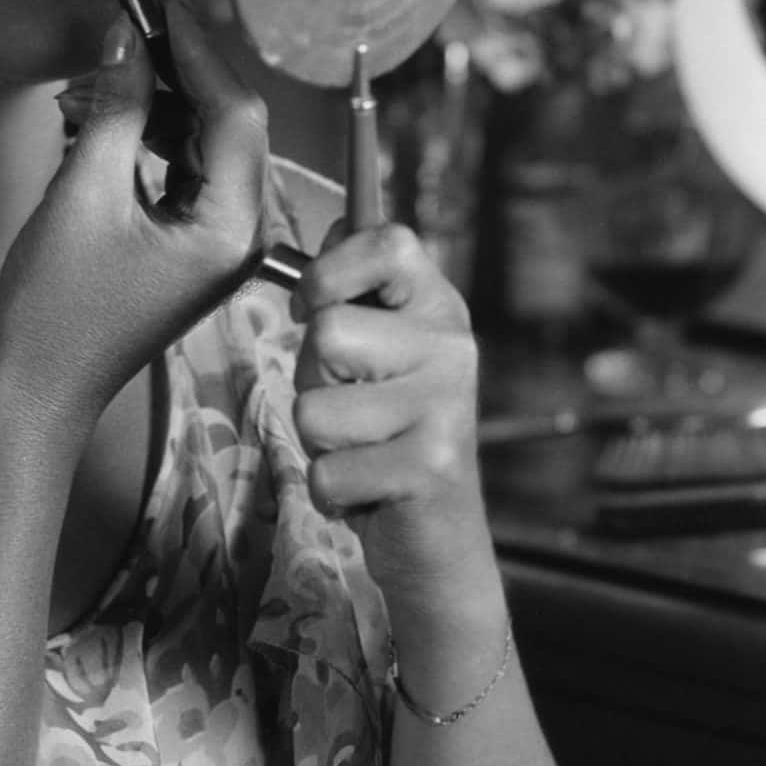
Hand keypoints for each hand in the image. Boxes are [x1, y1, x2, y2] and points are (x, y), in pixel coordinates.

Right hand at [0, 4, 269, 426]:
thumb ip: (118, 108)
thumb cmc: (58, 307)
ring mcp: (222, 242)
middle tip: (130, 25)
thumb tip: (126, 38)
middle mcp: (243, 235)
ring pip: (209, 142)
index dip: (200, 51)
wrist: (41, 387)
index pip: (237, 113)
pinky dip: (157, 136)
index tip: (161, 4)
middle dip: (181, 71)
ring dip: (163, 102)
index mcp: (233, 229)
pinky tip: (116, 114)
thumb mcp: (84, 193)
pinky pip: (190, 170)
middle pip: (231, 124)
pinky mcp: (197, 246)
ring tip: (106, 74)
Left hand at [290, 226, 492, 607]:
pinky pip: (325, 470)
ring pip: (315, 409)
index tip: (313, 305)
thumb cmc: (392, 437)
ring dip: (319, 444)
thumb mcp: (382, 354)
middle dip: (314, 381)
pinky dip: (330, 491)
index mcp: (440, 309)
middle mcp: (453, 348)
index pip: (388, 242)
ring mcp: (446, 407)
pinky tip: (368, 491)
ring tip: (362, 452)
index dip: (329, 270)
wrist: (440, 540)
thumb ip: (357, 294)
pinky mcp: (430, 466)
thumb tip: (335, 225)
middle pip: (328, 334)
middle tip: (351, 410)